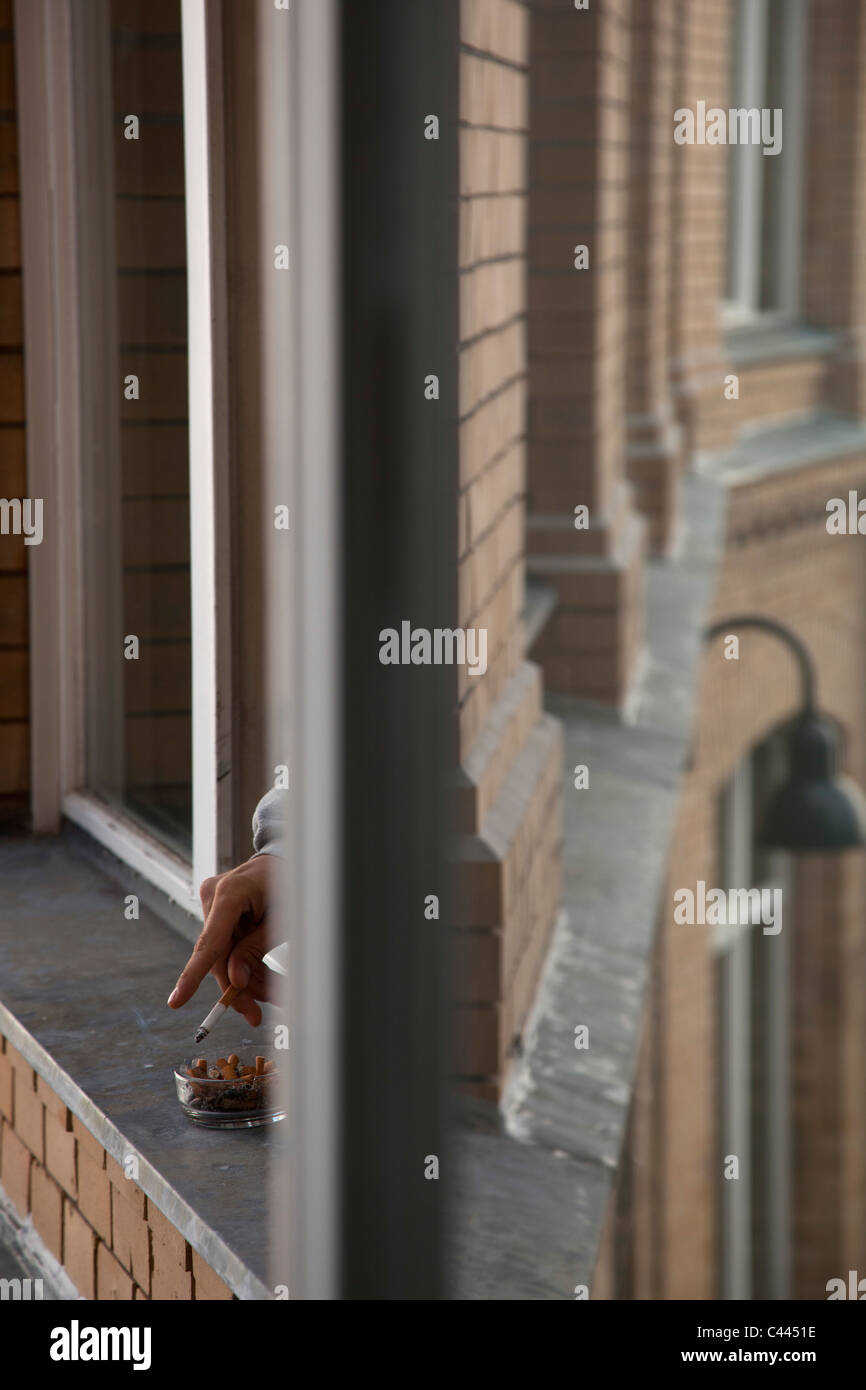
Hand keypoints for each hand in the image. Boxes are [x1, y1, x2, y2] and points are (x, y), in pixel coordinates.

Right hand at [167, 853, 272, 1027]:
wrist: (284, 861)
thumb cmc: (287, 885)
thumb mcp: (280, 921)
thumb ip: (255, 951)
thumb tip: (235, 982)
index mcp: (231, 892)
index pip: (210, 941)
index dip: (193, 975)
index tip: (177, 1001)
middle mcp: (214, 895)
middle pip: (216, 956)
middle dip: (234, 988)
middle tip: (253, 1014)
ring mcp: (212, 901)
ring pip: (220, 954)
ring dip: (240, 978)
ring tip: (266, 995)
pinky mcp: (216, 910)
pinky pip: (224, 944)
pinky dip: (240, 962)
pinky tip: (257, 977)